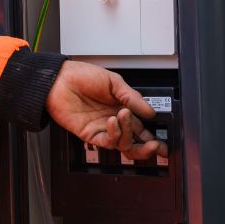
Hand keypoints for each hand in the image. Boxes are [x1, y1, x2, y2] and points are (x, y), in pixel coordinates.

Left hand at [45, 60, 164, 159]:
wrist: (59, 79)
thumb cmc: (81, 76)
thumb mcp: (113, 81)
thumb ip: (132, 97)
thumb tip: (150, 111)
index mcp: (122, 107)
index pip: (142, 126)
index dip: (153, 135)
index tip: (164, 140)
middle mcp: (114, 120)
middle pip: (135, 141)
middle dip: (148, 147)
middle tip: (157, 146)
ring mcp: (103, 128)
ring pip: (123, 144)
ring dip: (129, 133)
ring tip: (124, 116)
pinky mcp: (90, 134)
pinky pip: (108, 142)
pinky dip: (114, 134)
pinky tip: (113, 121)